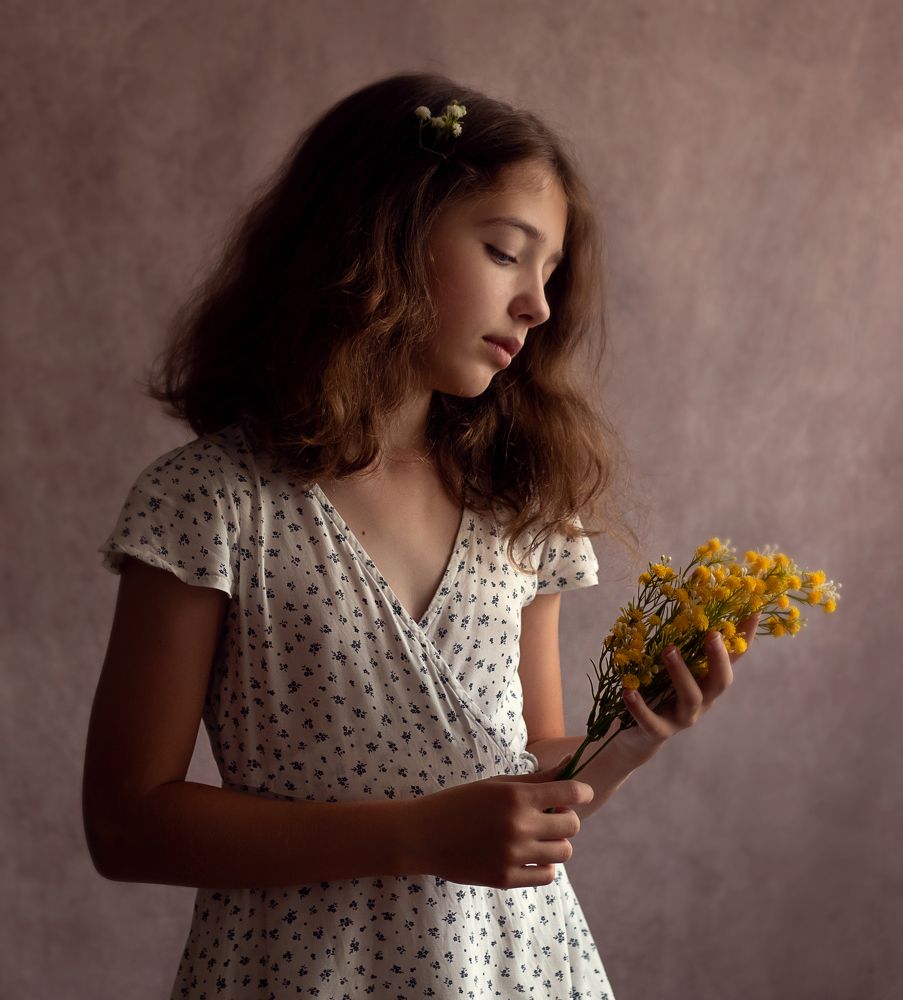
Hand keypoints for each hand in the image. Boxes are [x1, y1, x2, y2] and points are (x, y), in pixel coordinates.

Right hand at [407, 758, 592, 889]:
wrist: (423, 836)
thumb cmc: (459, 803)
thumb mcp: (496, 785)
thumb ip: (535, 780)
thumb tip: (569, 764)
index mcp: (516, 797)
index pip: (569, 793)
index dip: (582, 792)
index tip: (582, 793)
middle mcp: (518, 826)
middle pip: (571, 826)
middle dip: (566, 818)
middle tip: (550, 816)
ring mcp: (513, 855)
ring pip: (563, 852)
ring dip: (557, 843)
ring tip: (538, 837)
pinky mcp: (506, 878)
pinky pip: (547, 875)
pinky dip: (544, 865)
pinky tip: (530, 855)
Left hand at [616, 614, 759, 760]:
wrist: (635, 734)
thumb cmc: (656, 689)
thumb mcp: (668, 663)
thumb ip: (678, 637)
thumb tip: (687, 594)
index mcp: (707, 680)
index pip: (732, 658)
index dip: (744, 637)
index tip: (755, 609)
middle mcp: (702, 699)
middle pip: (721, 681)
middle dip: (718, 658)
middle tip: (712, 634)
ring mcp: (682, 717)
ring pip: (690, 697)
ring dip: (680, 672)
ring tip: (668, 651)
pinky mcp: (658, 731)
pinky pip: (651, 720)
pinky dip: (640, 706)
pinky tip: (628, 691)